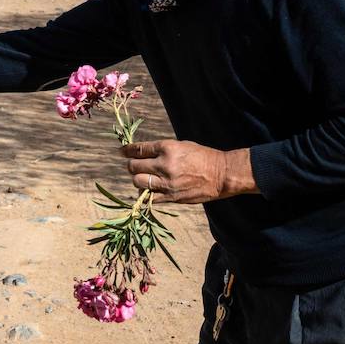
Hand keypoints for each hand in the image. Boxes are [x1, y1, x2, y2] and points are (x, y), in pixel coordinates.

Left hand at [122, 139, 256, 203]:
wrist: (222, 175)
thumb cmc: (203, 157)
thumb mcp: (182, 146)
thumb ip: (162, 150)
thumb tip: (142, 154)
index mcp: (167, 148)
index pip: (139, 149)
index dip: (127, 150)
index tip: (122, 151)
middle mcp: (164, 165)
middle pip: (134, 167)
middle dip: (131, 166)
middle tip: (134, 166)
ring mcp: (167, 182)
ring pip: (138, 182)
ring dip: (138, 180)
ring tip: (143, 179)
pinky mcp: (171, 197)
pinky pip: (149, 197)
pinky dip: (147, 193)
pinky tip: (150, 190)